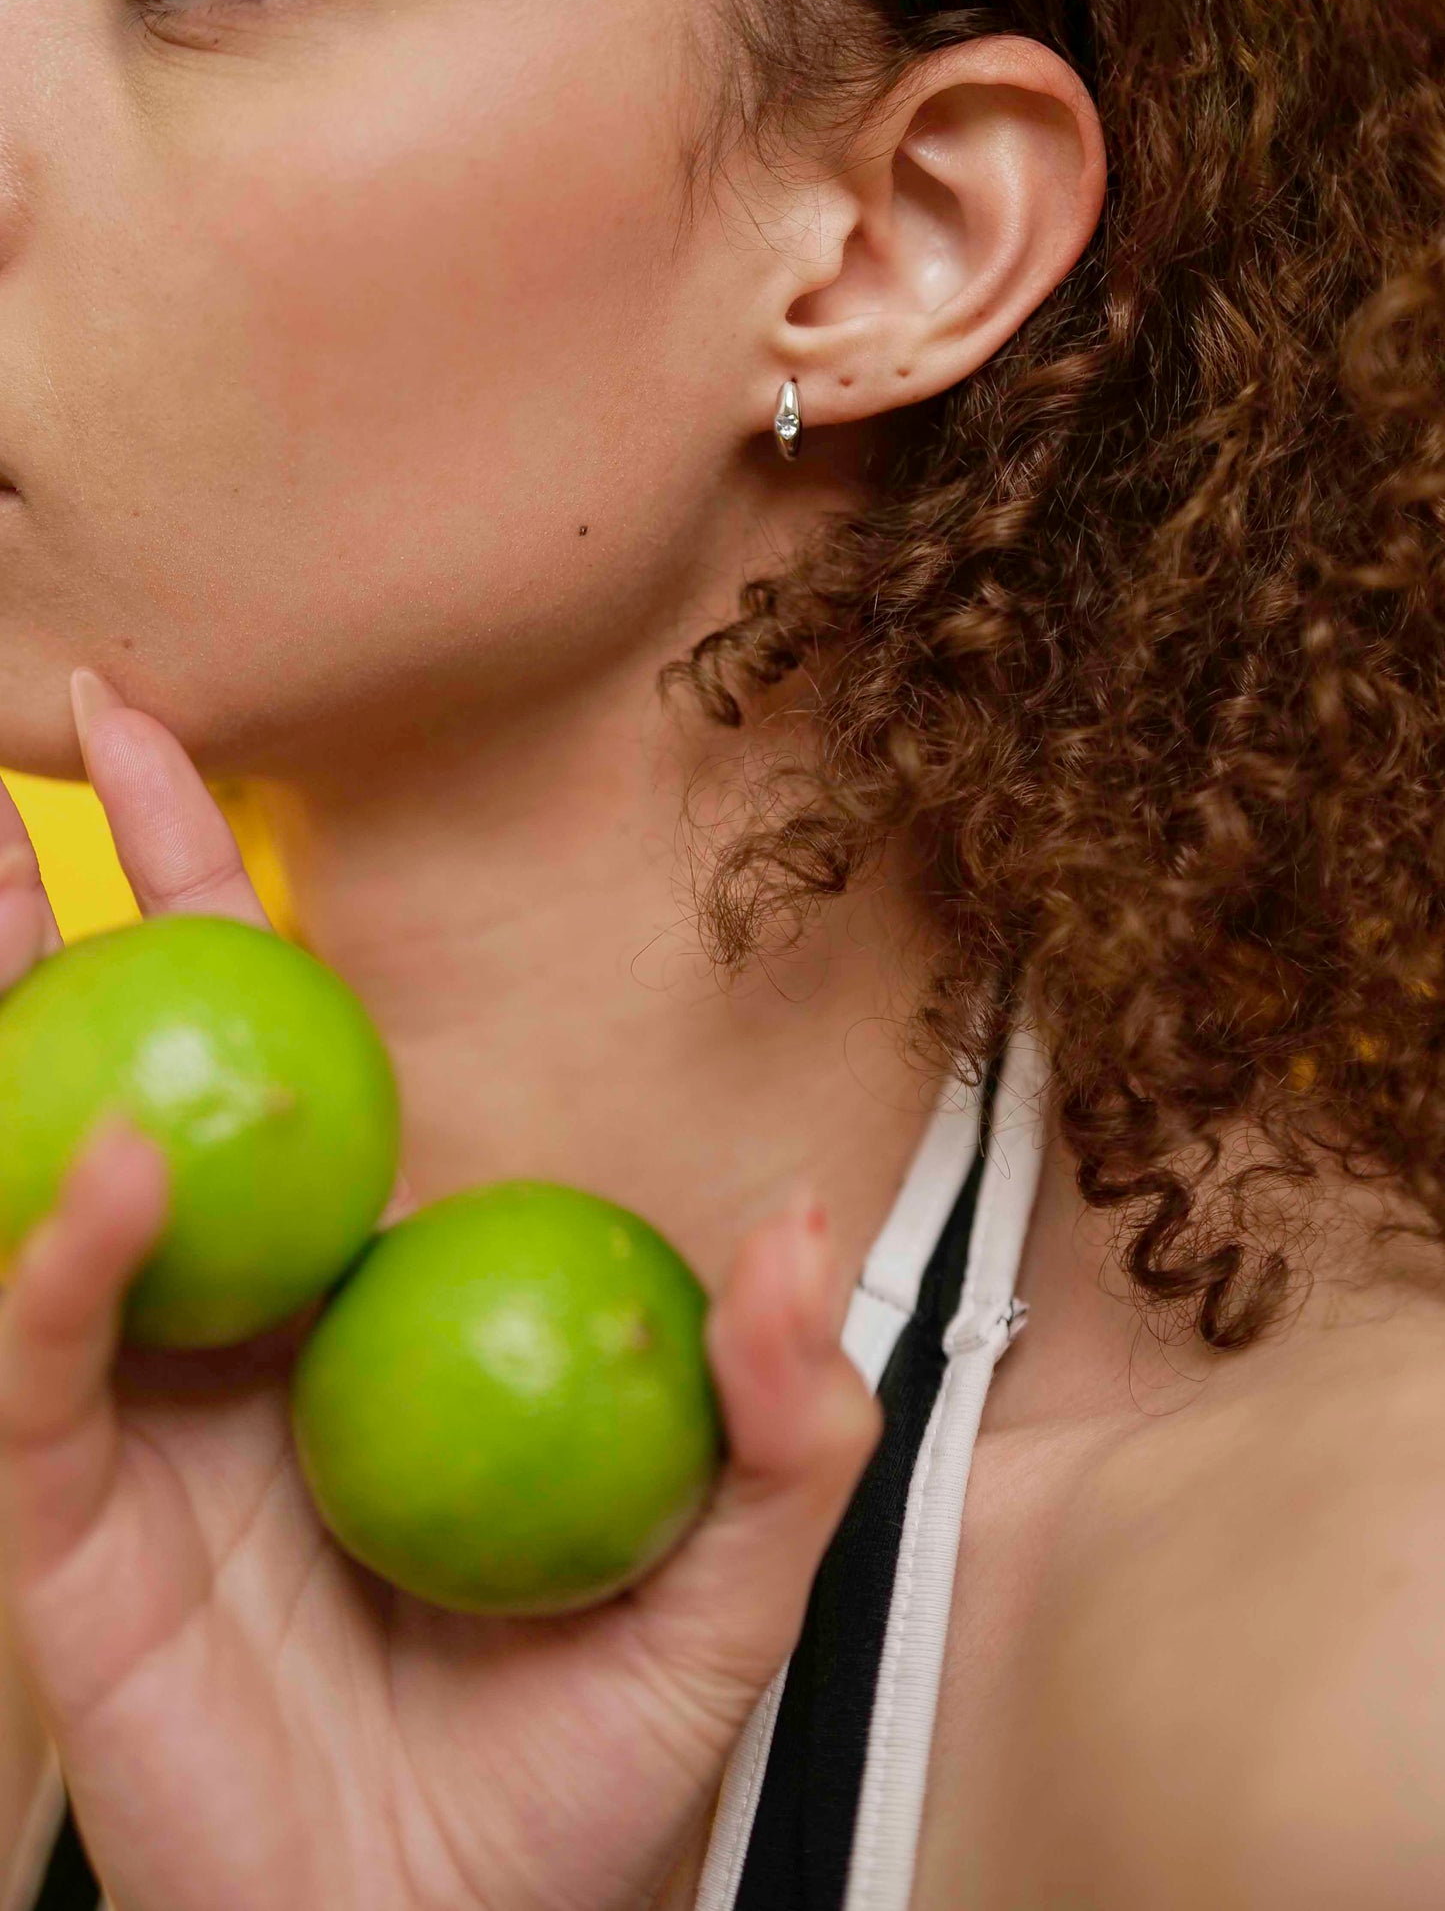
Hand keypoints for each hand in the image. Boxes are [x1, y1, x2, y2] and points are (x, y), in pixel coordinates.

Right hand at [0, 673, 880, 1910]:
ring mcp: (134, 1426)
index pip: (289, 1056)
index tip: (191, 742)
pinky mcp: (73, 1539)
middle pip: (140, 1068)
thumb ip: (780, 1421)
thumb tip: (799, 1229)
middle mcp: (228, 1335)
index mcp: (353, 1304)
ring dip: (13, 1026)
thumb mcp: (723, 1588)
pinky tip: (114, 1163)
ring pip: (39, 1186)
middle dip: (90, 906)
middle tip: (71, 727)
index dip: (236, 898)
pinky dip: (59, 1260)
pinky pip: (43, 1370)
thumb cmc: (573, 1778)